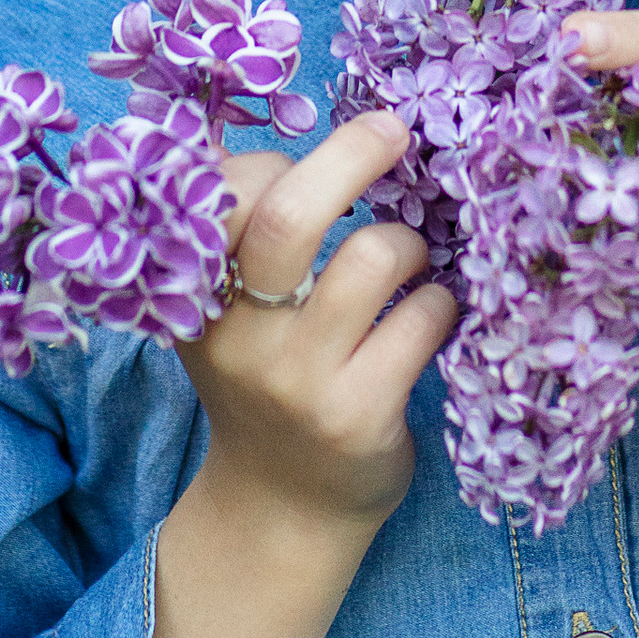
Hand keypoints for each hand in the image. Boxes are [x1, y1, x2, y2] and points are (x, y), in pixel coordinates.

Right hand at [152, 113, 456, 637]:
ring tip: (411, 262)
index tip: (308, 163)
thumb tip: (297, 127)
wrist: (282, 511)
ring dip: (411, 242)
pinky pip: (423, 320)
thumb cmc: (267, 383)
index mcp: (196, 299)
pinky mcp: (359, 415)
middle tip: (391, 131)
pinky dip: (442, 302)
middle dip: (351, 155)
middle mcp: (239, 338)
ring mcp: (299, 381)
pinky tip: (431, 316)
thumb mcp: (228, 317)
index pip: (222, 195)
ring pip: (373, 259)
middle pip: (286, 218)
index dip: (271, 162)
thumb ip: (243, 240)